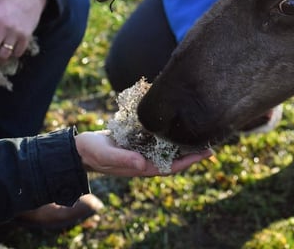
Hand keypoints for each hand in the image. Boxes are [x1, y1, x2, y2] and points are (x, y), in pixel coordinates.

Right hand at [74, 131, 211, 176]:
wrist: (80, 148)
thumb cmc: (92, 152)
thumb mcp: (105, 154)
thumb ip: (123, 159)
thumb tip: (143, 164)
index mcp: (140, 167)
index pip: (171, 167)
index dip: (189, 161)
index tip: (206, 153)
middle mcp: (145, 161)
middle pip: (174, 158)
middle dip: (192, 152)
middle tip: (213, 141)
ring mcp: (142, 152)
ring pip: (168, 149)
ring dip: (183, 143)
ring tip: (201, 132)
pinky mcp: (138, 142)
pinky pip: (159, 140)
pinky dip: (170, 135)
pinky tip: (179, 125)